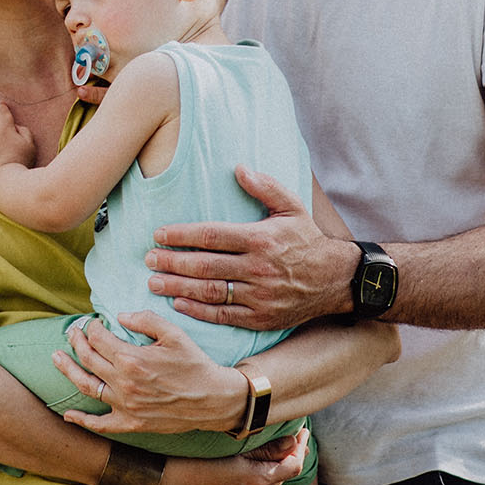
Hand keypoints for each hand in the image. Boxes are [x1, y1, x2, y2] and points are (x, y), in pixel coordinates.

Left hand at [54, 313, 243, 433]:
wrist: (213, 400)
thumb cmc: (195, 364)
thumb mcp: (174, 333)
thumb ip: (145, 319)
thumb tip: (121, 316)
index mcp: (132, 359)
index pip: (98, 339)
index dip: (92, 327)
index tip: (93, 322)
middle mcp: (123, 383)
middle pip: (88, 359)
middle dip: (76, 342)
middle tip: (70, 332)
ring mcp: (125, 406)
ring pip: (86, 387)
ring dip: (67, 371)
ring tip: (56, 358)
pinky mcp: (131, 424)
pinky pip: (100, 425)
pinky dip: (81, 420)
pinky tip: (68, 414)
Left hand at [146, 165, 350, 331]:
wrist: (337, 280)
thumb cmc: (308, 240)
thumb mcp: (292, 207)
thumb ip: (265, 187)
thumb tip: (239, 167)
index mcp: (260, 239)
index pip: (212, 236)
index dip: (182, 235)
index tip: (159, 234)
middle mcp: (257, 268)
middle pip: (205, 265)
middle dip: (172, 262)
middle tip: (148, 259)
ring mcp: (259, 295)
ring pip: (210, 292)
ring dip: (178, 287)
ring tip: (154, 282)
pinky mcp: (261, 317)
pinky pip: (224, 315)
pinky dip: (198, 311)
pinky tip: (178, 303)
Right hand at [157, 428, 309, 484]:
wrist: (167, 479)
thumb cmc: (195, 459)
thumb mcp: (233, 449)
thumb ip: (265, 448)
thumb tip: (291, 441)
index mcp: (257, 480)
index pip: (293, 465)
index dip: (301, 446)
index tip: (303, 430)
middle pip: (284, 474)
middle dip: (292, 453)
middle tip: (294, 432)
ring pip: (270, 479)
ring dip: (278, 462)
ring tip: (277, 441)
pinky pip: (256, 484)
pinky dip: (264, 470)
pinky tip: (256, 456)